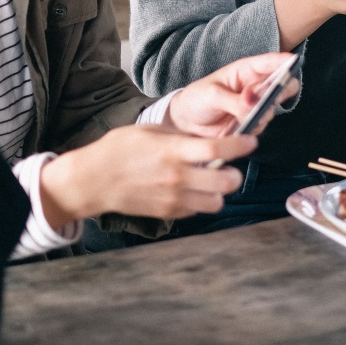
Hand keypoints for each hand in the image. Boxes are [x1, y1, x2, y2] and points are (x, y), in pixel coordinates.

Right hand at [39, 124, 255, 227]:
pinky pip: (197, 210)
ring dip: (220, 191)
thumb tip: (205, 140)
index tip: (251, 142)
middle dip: (235, 174)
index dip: (239, 146)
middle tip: (231, 167)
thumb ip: (181, 137)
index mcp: (173, 150)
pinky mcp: (168, 213)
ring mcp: (173, 198)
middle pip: (225, 181)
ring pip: (216, 202)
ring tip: (211, 181)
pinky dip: (201, 201)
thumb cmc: (119, 149)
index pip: (216, 148)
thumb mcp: (151, 131)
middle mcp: (177, 176)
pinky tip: (192, 190)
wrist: (93, 180)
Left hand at [167, 52, 300, 137]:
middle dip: (282, 89)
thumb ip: (233, 100)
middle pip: (282, 84)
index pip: (269, 62)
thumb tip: (252, 105)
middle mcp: (254, 87)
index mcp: (244, 71)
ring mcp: (254, 106)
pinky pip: (261, 125)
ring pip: (273, 108)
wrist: (186, 123)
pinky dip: (253, 126)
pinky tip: (236, 126)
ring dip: (262, 112)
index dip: (283, 61)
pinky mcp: (251, 123)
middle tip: (271, 95)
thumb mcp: (211, 95)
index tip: (294, 61)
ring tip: (242, 115)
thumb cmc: (197, 99)